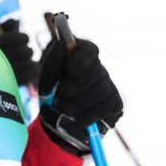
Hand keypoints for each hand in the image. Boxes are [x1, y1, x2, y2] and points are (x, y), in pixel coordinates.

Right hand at [0, 19, 38, 86]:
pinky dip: (34, 69)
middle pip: (26, 51)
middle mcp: (2, 59)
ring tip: (24, 61)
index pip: (21, 39)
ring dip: (29, 60)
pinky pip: (33, 72)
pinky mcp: (13, 83)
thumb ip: (3, 27)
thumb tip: (15, 22)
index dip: (22, 38)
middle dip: (26, 50)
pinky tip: (31, 67)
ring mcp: (8, 72)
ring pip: (31, 62)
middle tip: (21, 53)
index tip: (20, 41)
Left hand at [38, 38, 123, 154]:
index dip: (81, 60)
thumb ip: (55, 59)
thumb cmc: (53, 91)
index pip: (89, 50)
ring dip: (75, 105)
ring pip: (98, 92)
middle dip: (73, 88)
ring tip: (63, 108)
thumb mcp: (48, 74)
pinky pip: (102, 109)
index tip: (70, 71)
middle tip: (60, 96)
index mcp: (83, 55)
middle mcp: (99, 68)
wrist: (58, 119)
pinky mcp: (116, 104)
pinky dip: (85, 118)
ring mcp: (110, 86)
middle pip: (95, 72)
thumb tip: (64, 44)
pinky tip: (75, 121)